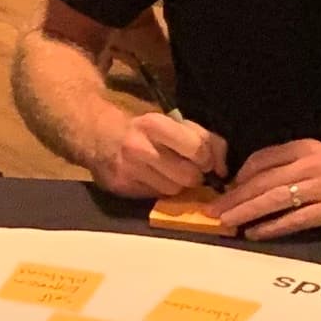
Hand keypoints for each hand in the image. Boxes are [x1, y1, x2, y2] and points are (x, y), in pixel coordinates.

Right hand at [94, 106, 225, 199]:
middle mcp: (139, 147)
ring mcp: (128, 170)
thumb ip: (203, 138)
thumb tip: (223, 168)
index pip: (196, 148)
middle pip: (187, 176)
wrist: (97, 137)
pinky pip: (155, 197)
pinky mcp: (122, 187)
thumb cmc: (143, 129)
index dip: (207, 158)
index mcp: (154, 124)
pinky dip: (160, 190)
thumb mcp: (172, 123)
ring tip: (170, 174)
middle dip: (194, 175)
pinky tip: (154, 179)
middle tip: (189, 170)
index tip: (204, 160)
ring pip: (173, 190)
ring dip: (177, 185)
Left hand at [219, 139, 320, 238]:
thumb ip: (290, 166)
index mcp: (304, 149)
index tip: (225, 190)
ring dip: (247, 212)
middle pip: (262, 181)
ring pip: (274, 200)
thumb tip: (254, 182)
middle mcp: (310, 165)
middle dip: (234, 197)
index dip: (239, 176)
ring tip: (226, 223)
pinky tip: (255, 234)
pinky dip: (272, 227)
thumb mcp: (320, 158)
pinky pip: (295, 219)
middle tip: (212, 212)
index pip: (262, 159)